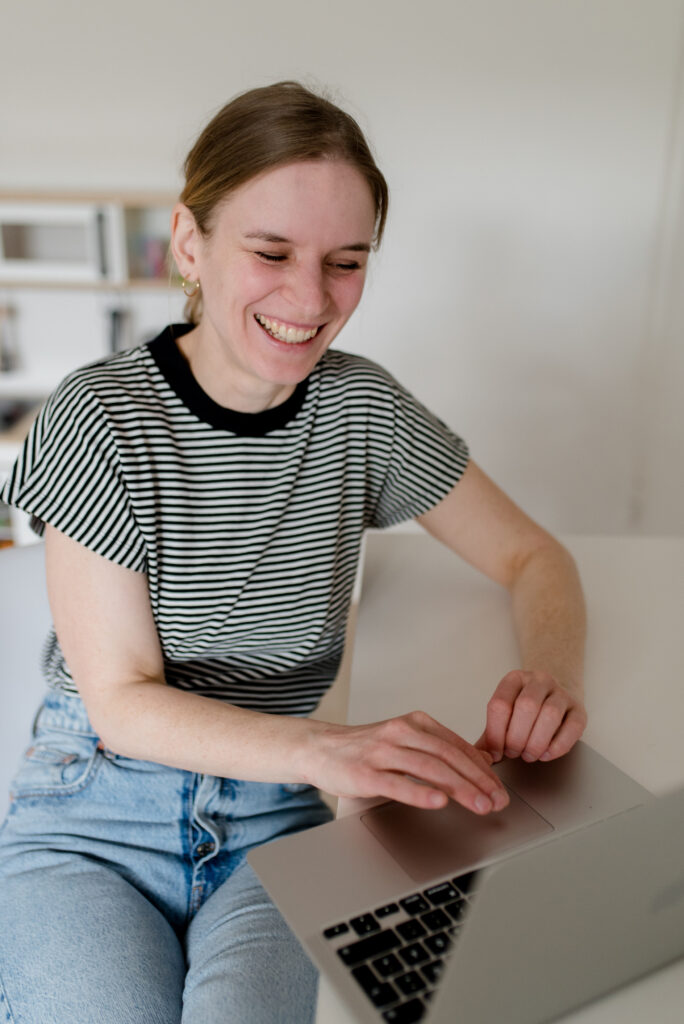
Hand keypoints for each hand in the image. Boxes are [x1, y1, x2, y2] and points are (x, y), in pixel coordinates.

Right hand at [307, 711, 509, 815]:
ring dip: (460, 788)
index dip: (483, 769)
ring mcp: (382, 752)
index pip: (457, 746)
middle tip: (498, 801)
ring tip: (480, 805)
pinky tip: (438, 802)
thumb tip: (479, 764)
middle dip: (478, 781)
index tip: (499, 789)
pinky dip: (421, 792)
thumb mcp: (403, 740)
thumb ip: (436, 750)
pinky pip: (398, 783)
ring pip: (430, 768)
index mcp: (415, 723)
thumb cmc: (364, 749)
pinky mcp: (365, 773)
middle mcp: (401, 732)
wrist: (318, 748)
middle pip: (449, 756)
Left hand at [475, 670, 586, 763]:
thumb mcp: (504, 716)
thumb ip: (490, 734)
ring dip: (536, 742)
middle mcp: (538, 680)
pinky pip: (573, 726)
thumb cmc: (524, 711)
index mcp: (514, 679)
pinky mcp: (579, 709)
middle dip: (516, 737)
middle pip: (526, 707)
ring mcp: (561, 692)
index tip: (495, 752)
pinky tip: (546, 754)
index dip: (495, 733)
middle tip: (513, 753)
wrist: (554, 696)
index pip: (500, 704)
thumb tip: (478, 757)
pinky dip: (558, 745)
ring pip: (550, 714)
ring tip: (528, 755)